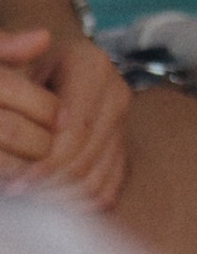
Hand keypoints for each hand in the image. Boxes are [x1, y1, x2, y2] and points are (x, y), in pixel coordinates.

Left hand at [0, 20, 131, 210]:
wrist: (52, 70)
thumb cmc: (24, 70)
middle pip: (87, 157)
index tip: (16, 182)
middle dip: (51, 183)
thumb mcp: (14, 63)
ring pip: (97, 176)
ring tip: (32, 203)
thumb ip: (14, 61)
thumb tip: (35, 50)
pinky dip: (81, 202)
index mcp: (91, 65)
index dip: (45, 162)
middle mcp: (116, 92)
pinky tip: (53, 203)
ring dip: (64, 196)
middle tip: (19, 195)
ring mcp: (123, 121)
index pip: (75, 130)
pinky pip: (108, 186)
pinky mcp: (125, 145)